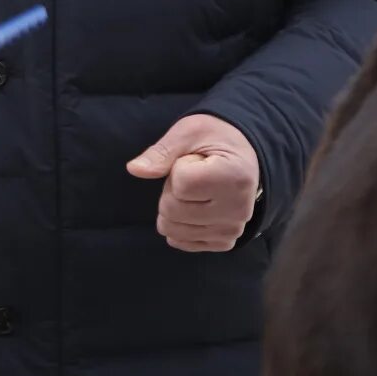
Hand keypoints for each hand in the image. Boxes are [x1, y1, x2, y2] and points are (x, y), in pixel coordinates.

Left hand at [126, 114, 260, 252]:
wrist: (242, 154)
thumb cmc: (215, 138)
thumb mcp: (188, 132)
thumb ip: (161, 152)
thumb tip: (134, 169)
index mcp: (234, 177)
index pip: (180, 184)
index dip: (178, 168)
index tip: (196, 160)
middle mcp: (238, 210)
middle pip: (172, 210)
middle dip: (172, 190)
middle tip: (193, 175)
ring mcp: (232, 230)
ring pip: (173, 230)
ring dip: (175, 207)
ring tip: (196, 190)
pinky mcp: (225, 242)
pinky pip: (183, 243)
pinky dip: (179, 225)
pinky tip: (195, 207)